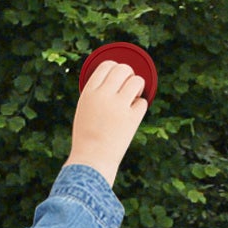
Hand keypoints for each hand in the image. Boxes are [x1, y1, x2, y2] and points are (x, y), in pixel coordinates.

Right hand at [65, 60, 148, 187]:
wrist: (91, 161)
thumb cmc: (86, 138)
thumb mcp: (84, 110)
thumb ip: (96, 95)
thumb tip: (112, 83)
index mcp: (90, 92)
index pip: (106, 66)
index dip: (115, 67)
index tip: (119, 73)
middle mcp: (104, 95)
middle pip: (123, 70)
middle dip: (129, 74)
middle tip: (130, 84)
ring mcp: (119, 106)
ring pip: (136, 82)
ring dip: (138, 86)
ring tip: (135, 96)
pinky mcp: (132, 119)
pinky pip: (142, 103)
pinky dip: (140, 106)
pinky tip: (134, 113)